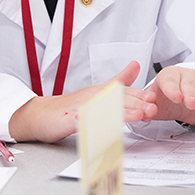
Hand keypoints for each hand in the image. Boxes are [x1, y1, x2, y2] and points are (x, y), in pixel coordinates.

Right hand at [9, 61, 153, 141]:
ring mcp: (82, 107)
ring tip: (139, 116)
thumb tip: (136, 65)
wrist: (39, 115)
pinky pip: (87, 121)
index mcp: (102, 91)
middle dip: (137, 103)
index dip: (140, 96)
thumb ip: (119, 80)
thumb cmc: (70, 107)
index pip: (124, 92)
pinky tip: (108, 128)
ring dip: (123, 112)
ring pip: (106, 109)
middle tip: (152, 108)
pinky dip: (98, 124)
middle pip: (118, 98)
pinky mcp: (71, 119)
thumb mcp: (98, 91)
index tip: (155, 99)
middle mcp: (93, 96)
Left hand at [146, 66, 194, 124]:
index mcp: (169, 76)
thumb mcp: (156, 105)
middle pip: (188, 84)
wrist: (183, 105)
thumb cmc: (168, 101)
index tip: (176, 97)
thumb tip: (144, 115)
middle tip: (191, 103)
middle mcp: (185, 77)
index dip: (173, 89)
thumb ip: (148, 109)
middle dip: (190, 94)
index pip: (169, 80)